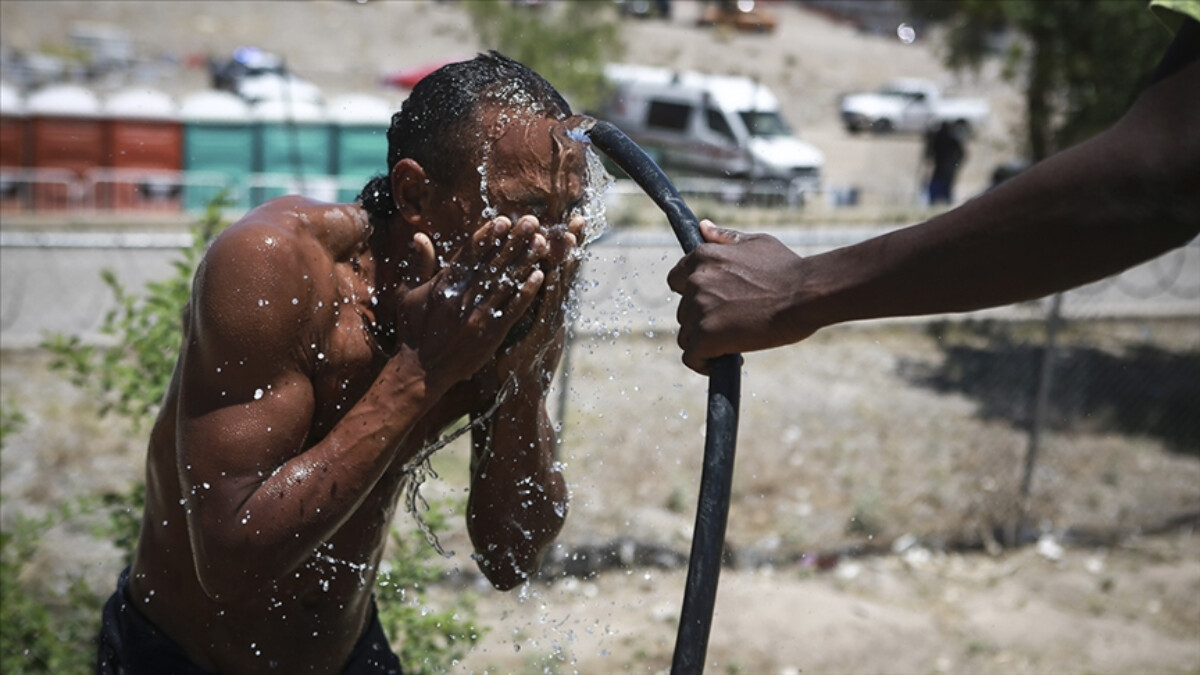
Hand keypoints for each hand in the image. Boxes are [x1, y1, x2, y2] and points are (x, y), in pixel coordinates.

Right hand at [396, 216, 549, 392]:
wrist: (422, 371)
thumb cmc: (413, 331)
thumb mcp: (407, 295)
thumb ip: (418, 265)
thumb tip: (419, 236)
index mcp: (443, 285)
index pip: (469, 255)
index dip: (487, 236)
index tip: (503, 220)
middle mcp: (462, 297)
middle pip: (493, 264)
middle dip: (513, 241)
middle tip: (532, 222)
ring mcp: (478, 316)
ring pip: (506, 283)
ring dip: (525, 261)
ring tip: (542, 242)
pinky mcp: (490, 334)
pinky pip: (513, 309)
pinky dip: (527, 292)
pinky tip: (540, 276)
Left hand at [485, 214, 583, 395]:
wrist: (519, 397)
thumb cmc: (514, 363)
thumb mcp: (520, 329)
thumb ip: (522, 305)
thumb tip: (520, 281)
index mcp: (548, 310)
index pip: (557, 271)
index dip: (565, 247)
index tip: (571, 221)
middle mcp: (554, 314)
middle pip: (564, 273)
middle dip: (572, 247)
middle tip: (579, 219)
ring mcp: (550, 326)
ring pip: (560, 288)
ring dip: (565, 262)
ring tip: (570, 237)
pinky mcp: (540, 339)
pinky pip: (545, 310)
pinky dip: (548, 292)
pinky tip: (549, 273)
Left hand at [667, 220, 817, 373]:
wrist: (805, 293)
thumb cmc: (788, 269)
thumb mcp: (756, 243)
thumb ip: (725, 238)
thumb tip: (703, 227)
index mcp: (704, 257)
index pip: (676, 280)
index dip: (692, 295)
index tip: (712, 305)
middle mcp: (695, 281)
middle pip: (685, 311)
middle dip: (704, 320)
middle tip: (735, 326)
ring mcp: (699, 309)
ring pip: (688, 336)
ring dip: (707, 342)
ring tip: (736, 343)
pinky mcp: (705, 337)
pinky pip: (692, 357)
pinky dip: (705, 363)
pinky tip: (727, 360)